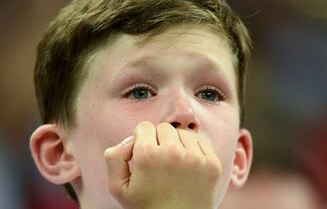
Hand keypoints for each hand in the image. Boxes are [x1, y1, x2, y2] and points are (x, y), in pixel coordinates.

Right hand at [104, 121, 221, 208]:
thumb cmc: (146, 208)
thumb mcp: (118, 188)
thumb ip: (114, 158)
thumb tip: (129, 139)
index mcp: (147, 155)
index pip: (144, 126)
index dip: (142, 140)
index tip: (145, 154)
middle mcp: (173, 152)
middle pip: (164, 128)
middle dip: (159, 140)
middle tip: (159, 160)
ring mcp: (195, 157)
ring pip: (183, 133)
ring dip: (177, 144)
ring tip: (174, 164)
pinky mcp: (212, 164)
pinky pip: (201, 142)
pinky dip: (194, 150)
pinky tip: (188, 166)